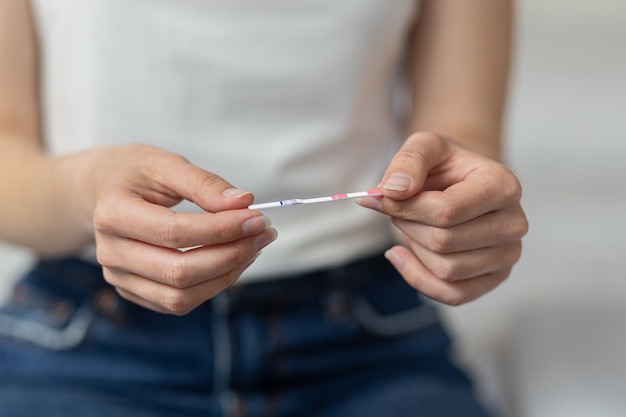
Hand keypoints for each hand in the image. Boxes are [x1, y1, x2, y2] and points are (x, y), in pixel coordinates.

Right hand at [77, 144, 276, 314]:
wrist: (101, 191)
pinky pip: (178, 302)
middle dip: (231, 255)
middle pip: (179, 271)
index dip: (222, 229)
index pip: (175, 232)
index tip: (258, 218)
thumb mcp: (166, 164)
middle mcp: (110, 253)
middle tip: (264, 233)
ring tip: (253, 247)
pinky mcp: (133, 290)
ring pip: (181, 296)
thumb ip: (204, 183)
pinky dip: (212, 285)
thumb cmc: (135, 173)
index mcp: (113, 214)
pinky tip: (233, 260)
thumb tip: (244, 203)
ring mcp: (119, 277)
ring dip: (227, 275)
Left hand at [358, 132, 527, 305]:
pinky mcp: (494, 278)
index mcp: (503, 185)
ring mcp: (508, 255)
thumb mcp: (424, 146)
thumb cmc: (444, 165)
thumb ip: (408, 161)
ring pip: (446, 270)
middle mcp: (514, 223)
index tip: (382, 197)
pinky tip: (403, 255)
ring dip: (415, 248)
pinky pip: (452, 295)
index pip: (446, 211)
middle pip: (444, 242)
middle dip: (408, 226)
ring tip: (413, 225)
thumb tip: (393, 190)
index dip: (405, 208)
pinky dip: (418, 278)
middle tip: (398, 209)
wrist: (461, 183)